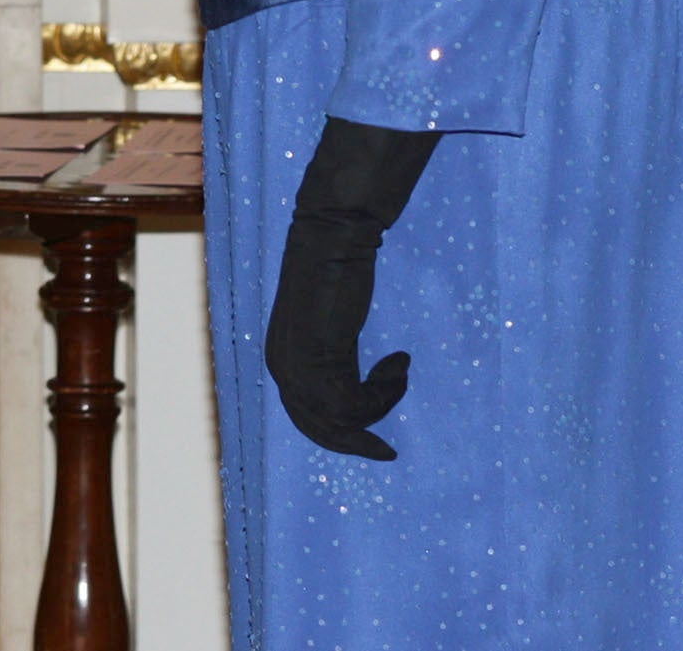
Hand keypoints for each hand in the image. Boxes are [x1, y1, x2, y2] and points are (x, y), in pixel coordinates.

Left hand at [262, 117, 440, 460]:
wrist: (334, 232)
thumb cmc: (338, 269)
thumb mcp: (332, 322)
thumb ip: (333, 353)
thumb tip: (351, 385)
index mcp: (283, 358)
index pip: (306, 417)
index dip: (339, 435)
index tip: (375, 445)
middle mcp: (283, 366)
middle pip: (318, 428)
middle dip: (355, 441)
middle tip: (387, 451)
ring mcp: (298, 362)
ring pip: (342, 418)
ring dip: (380, 405)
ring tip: (400, 372)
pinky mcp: (320, 355)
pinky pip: (355, 402)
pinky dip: (384, 393)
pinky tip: (400, 363)